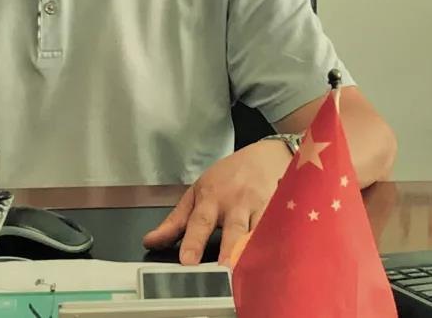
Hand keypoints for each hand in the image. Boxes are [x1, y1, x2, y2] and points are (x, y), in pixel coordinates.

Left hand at [142, 141, 291, 264]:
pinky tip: (278, 263)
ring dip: (254, 253)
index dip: (193, 242)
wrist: (266, 156)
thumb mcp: (197, 193)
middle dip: (229, 251)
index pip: (200, 222)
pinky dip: (279, 247)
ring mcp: (261, 209)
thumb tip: (150, 242)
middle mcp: (237, 204)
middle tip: (223, 271)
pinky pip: (280, 232)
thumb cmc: (227, 178)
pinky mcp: (282, 214)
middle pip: (233, 230)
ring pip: (259, 234)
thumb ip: (175, 221)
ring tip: (249, 275)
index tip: (187, 261)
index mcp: (212, 198)